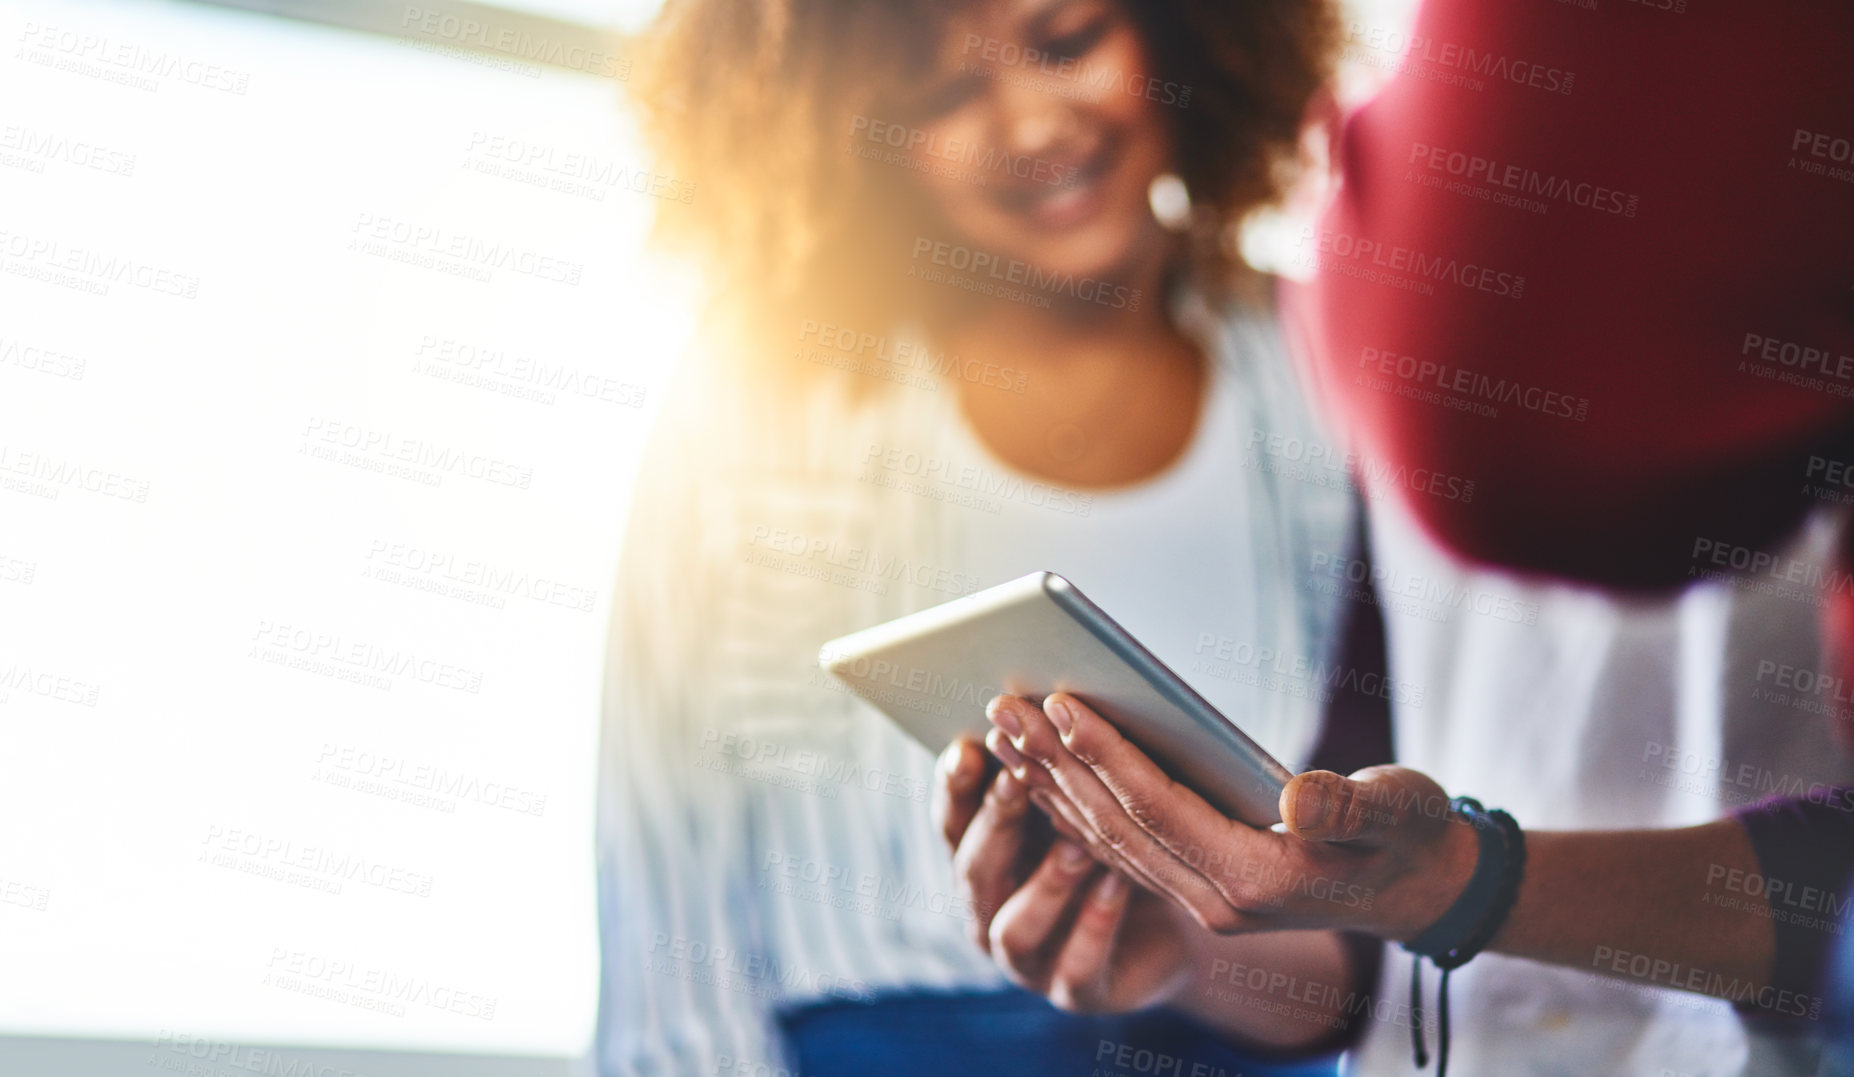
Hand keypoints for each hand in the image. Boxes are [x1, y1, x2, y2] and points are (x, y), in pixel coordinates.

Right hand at [931, 736, 1194, 1011]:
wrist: (1173, 922)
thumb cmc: (1119, 843)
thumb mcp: (1084, 801)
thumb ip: (1057, 768)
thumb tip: (1046, 702)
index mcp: (982, 856)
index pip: (951, 820)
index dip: (954, 787)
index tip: (969, 746)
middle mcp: (991, 911)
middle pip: (973, 870)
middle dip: (995, 822)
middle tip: (1018, 778)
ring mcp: (1030, 961)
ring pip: (1013, 929)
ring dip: (1044, 883)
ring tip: (1078, 842)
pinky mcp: (1078, 992)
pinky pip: (1077, 969)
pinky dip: (1096, 924)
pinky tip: (1119, 883)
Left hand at [981, 693, 1480, 940]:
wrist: (1422, 888)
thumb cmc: (1415, 834)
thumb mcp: (1403, 812)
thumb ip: (1354, 808)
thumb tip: (1300, 797)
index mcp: (1256, 880)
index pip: (1157, 809)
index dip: (1105, 754)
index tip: (1057, 703)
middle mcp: (1216, 899)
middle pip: (1114, 825)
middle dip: (1054, 764)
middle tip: (1001, 707)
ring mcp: (1202, 899)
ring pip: (1107, 840)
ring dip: (1051, 785)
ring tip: (1003, 731)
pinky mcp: (1197, 886)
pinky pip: (1119, 849)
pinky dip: (1076, 807)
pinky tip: (1041, 770)